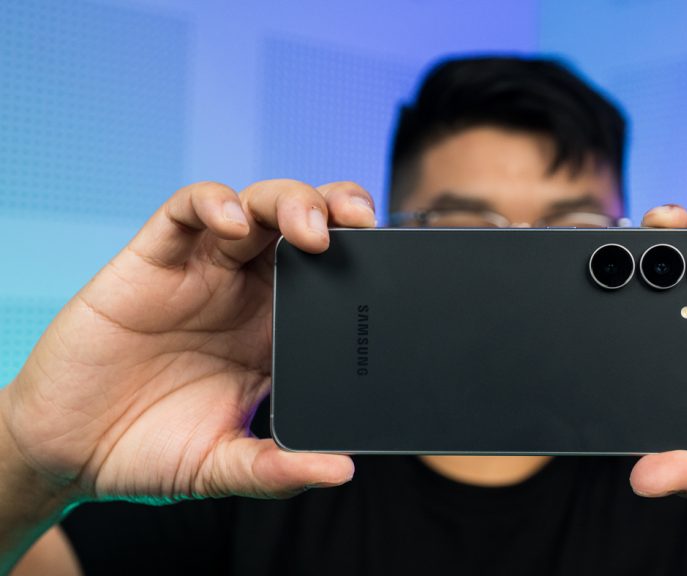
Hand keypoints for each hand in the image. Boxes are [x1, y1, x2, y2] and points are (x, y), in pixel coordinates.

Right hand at [0, 179, 376, 504]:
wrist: (69, 451)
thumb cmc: (151, 451)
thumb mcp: (223, 466)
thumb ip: (275, 469)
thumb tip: (340, 469)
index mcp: (278, 331)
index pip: (334, 276)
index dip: (366, 259)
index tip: (399, 265)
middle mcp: (249, 292)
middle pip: (305, 226)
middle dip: (338, 212)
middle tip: (361, 225)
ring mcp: (202, 270)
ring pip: (258, 205)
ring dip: (291, 202)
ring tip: (309, 230)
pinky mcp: (152, 259)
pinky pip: (187, 210)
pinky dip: (215, 204)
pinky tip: (233, 223)